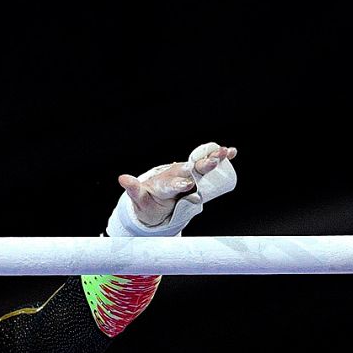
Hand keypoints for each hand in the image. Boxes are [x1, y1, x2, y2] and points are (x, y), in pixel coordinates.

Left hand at [118, 144, 237, 227]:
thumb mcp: (139, 199)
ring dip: (213, 158)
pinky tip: (231, 152)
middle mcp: (177, 175)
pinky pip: (210, 166)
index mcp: (163, 183)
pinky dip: (220, 159)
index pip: (171, 183)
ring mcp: (188, 174)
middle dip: (200, 166)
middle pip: (190, 170)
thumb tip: (122, 178)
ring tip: (224, 152)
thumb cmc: (148, 200)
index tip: (186, 184)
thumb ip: (133, 189)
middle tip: (211, 162)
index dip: (178, 183)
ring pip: (201, 165)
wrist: (155, 200)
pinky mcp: (197, 176)